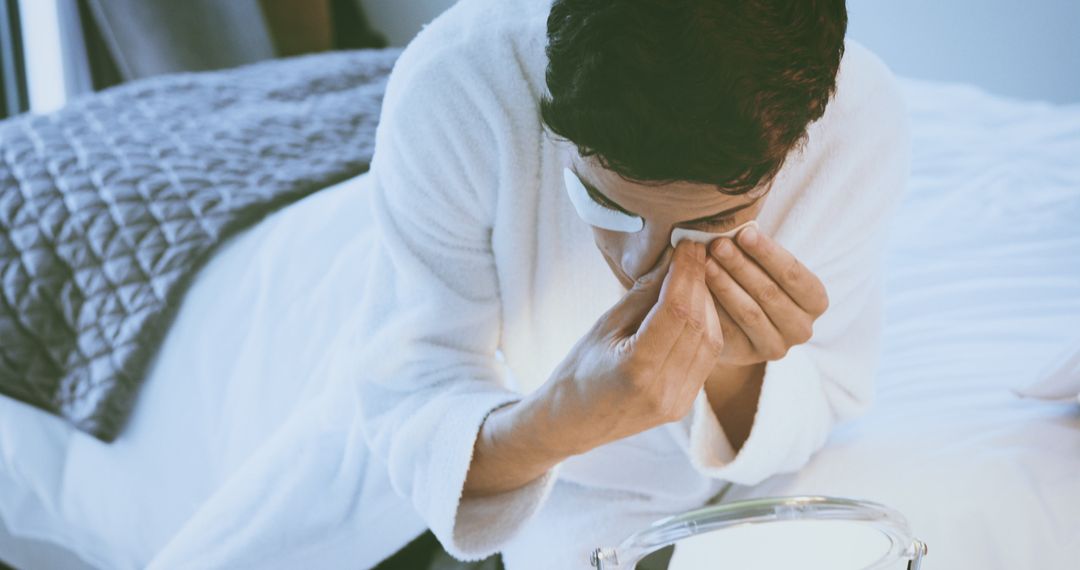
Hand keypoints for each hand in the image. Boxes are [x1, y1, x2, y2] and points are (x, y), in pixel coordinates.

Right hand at [541, 240, 724, 454]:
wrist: (572, 422)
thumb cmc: (579, 370)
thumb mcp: (604, 326)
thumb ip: (642, 295)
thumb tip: (672, 259)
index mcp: (636, 369)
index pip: (676, 310)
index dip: (686, 272)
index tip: (689, 245)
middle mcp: (662, 389)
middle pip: (698, 324)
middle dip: (700, 282)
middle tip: (696, 252)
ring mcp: (677, 401)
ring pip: (711, 341)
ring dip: (709, 303)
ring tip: (697, 275)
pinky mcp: (684, 404)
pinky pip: (707, 358)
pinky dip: (707, 327)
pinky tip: (698, 306)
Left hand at [704, 225, 828, 366]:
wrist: (740, 321)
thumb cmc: (755, 280)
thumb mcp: (764, 266)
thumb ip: (757, 252)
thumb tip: (735, 230)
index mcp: (815, 301)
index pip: (793, 273)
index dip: (768, 253)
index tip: (744, 232)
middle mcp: (802, 328)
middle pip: (769, 293)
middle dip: (741, 265)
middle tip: (717, 244)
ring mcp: (777, 347)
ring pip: (749, 312)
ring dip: (725, 284)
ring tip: (704, 262)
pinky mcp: (749, 356)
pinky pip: (729, 331)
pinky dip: (713, 307)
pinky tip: (697, 289)